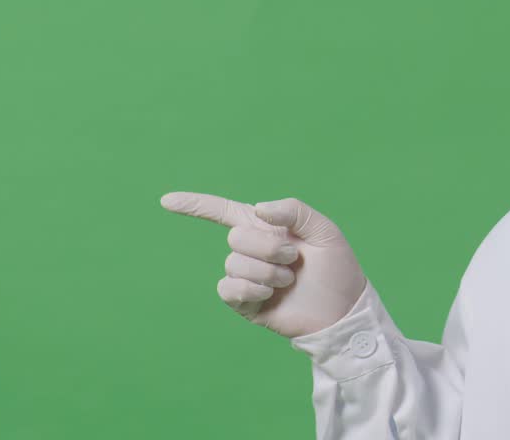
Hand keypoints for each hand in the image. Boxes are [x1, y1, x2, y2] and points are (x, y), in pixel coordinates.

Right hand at [161, 192, 366, 337]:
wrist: (343, 309)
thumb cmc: (337, 268)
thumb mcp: (324, 229)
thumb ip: (293, 210)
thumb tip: (258, 209)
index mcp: (267, 228)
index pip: (224, 212)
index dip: (196, 205)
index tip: (166, 200)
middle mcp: (252, 251)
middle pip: (235, 237)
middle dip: (269, 246)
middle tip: (294, 258)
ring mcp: (247, 277)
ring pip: (234, 264)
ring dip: (267, 272)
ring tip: (290, 280)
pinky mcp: (245, 303)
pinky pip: (228, 288)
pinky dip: (251, 289)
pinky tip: (270, 295)